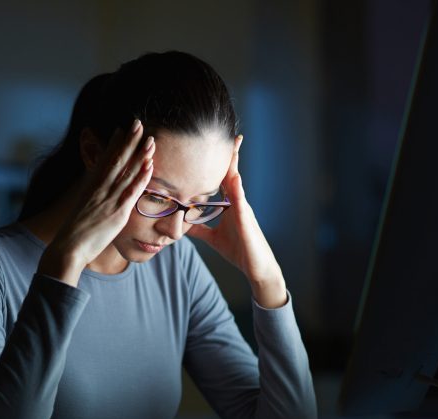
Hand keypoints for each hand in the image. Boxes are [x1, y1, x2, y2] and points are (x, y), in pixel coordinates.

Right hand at [39, 119, 155, 285]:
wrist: (67, 248)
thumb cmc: (74, 235)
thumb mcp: (82, 212)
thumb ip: (91, 203)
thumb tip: (95, 200)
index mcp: (90, 188)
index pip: (103, 161)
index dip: (113, 144)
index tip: (120, 129)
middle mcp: (99, 189)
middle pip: (116, 160)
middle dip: (128, 141)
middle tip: (137, 123)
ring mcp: (108, 199)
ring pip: (126, 171)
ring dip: (139, 154)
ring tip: (150, 138)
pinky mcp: (117, 212)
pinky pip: (131, 191)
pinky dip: (141, 177)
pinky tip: (149, 164)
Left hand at [187, 135, 287, 307]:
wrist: (256, 267)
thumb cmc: (238, 250)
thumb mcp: (212, 237)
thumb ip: (199, 228)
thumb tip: (181, 223)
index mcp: (230, 204)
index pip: (222, 178)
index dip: (218, 162)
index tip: (212, 144)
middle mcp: (238, 202)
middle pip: (232, 172)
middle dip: (231, 153)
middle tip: (230, 132)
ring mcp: (243, 208)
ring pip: (237, 181)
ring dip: (234, 163)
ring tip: (232, 144)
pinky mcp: (246, 220)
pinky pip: (241, 201)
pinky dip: (237, 188)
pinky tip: (235, 177)